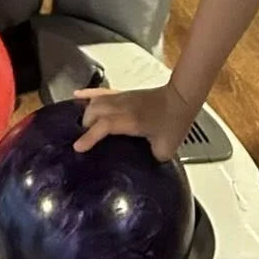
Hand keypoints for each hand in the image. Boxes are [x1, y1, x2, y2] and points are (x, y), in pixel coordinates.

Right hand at [73, 82, 193, 161]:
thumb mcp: (164, 149)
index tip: (78, 147)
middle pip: (95, 111)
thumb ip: (150, 158)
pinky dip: (89, 94)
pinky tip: (77, 95)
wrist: (182, 99)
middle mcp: (123, 106)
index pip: (105, 125)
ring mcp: (122, 98)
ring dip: (86, 113)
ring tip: (80, 125)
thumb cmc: (174, 123)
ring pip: (97, 101)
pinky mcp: (125, 95)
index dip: (90, 136)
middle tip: (83, 141)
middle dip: (85, 126)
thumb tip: (142, 165)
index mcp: (131, 120)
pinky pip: (103, 93)